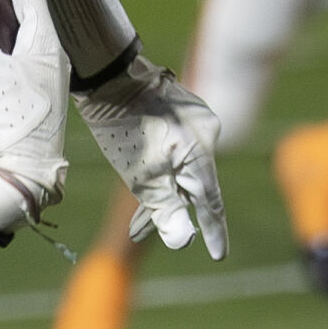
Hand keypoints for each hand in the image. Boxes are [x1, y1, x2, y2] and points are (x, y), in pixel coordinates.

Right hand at [0, 0, 69, 232]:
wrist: (25, 176)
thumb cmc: (9, 120)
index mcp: (45, 42)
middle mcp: (52, 55)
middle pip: (33, 3)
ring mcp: (47, 77)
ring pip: (28, 26)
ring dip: (8, 5)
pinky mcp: (38, 94)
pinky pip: (22, 47)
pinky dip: (4, 31)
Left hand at [73, 56, 228, 258]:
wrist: (109, 73)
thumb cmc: (124, 127)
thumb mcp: (141, 176)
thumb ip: (166, 210)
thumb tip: (183, 241)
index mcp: (201, 153)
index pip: (211, 203)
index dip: (212, 232)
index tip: (218, 255)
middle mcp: (207, 133)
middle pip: (194, 183)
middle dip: (170, 208)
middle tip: (137, 230)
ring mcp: (196, 117)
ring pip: (184, 164)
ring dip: (163, 186)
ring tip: (129, 208)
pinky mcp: (183, 106)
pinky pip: (179, 144)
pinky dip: (163, 163)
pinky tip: (141, 171)